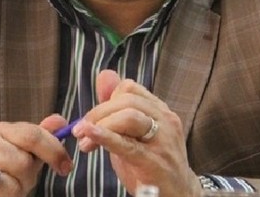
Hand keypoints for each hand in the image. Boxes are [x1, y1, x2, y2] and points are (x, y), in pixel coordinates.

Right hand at [0, 115, 72, 195]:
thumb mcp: (13, 152)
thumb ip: (36, 139)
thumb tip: (60, 122)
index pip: (32, 135)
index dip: (54, 151)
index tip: (66, 166)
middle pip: (25, 164)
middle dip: (26, 179)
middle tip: (15, 182)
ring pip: (13, 187)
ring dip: (13, 195)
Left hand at [72, 70, 201, 196]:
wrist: (179, 195)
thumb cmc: (153, 163)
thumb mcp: (134, 132)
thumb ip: (118, 106)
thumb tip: (104, 75)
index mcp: (159, 111)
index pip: (129, 89)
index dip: (105, 100)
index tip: (91, 119)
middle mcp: (165, 120)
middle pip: (126, 101)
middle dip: (98, 113)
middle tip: (79, 131)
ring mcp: (163, 140)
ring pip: (129, 116)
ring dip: (100, 125)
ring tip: (84, 141)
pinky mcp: (155, 162)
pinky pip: (128, 144)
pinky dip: (105, 136)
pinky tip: (90, 135)